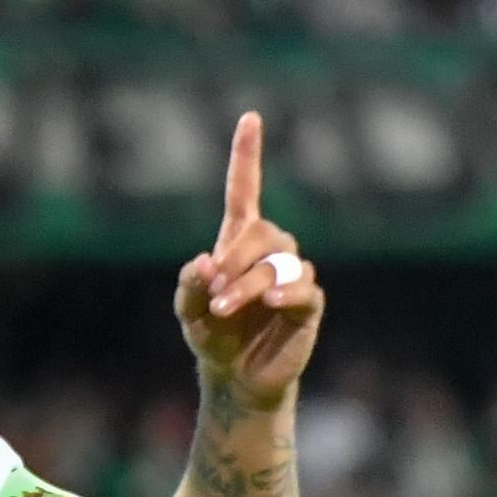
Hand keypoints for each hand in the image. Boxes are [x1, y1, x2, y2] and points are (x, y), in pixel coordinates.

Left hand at [171, 114, 322, 408]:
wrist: (236, 378)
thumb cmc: (213, 337)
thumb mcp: (188, 312)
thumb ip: (188, 285)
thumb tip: (204, 261)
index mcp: (238, 242)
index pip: (245, 190)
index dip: (247, 155)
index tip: (250, 118)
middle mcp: (269, 251)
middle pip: (262, 232)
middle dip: (235, 258)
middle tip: (213, 288)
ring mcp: (291, 275)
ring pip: (278, 262)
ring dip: (248, 284)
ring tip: (224, 308)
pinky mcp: (308, 303)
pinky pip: (302, 287)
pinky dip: (285, 292)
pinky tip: (270, 303)